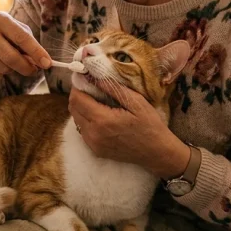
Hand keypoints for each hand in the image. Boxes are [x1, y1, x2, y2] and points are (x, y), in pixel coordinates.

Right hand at [0, 12, 50, 82]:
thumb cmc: (5, 34)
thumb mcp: (16, 31)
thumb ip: (29, 44)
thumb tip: (41, 63)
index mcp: (1, 19)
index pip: (22, 38)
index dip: (36, 52)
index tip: (47, 64)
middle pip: (11, 57)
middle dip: (26, 67)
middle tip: (34, 70)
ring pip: (3, 68)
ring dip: (13, 69)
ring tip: (11, 61)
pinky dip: (1, 73)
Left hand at [68, 81, 190, 177]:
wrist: (157, 153)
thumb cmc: (150, 125)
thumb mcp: (136, 102)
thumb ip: (113, 89)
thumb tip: (95, 77)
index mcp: (102, 120)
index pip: (77, 99)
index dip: (79, 86)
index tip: (86, 78)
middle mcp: (92, 133)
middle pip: (73, 108)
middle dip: (79, 95)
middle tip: (91, 87)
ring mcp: (92, 144)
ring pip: (76, 119)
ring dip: (82, 108)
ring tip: (97, 101)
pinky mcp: (95, 150)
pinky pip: (83, 130)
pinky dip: (87, 120)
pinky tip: (101, 116)